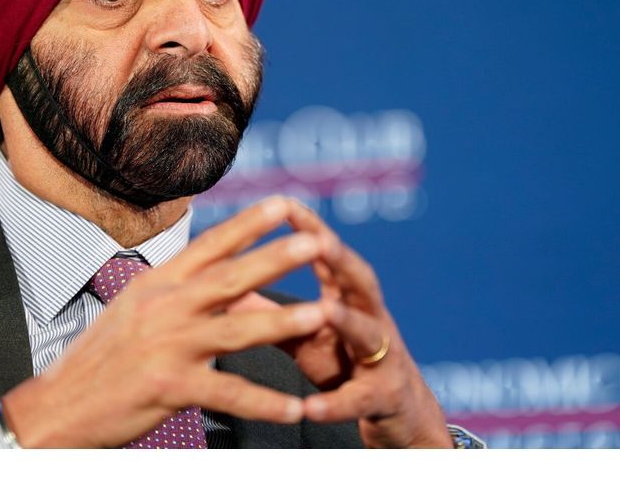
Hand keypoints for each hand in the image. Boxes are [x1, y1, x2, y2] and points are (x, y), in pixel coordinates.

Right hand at [1, 196, 330, 447]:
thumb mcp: (139, 310)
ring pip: (234, 331)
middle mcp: (165, 308)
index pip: (209, 245)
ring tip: (320, 314)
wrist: (59, 404)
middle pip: (229, 277)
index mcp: (158, 284)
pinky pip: (225, 394)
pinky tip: (293, 408)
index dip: (248, 224)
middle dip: (275, 257)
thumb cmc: (103, 356)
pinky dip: (262, 403)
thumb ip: (184, 293)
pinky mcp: (168, 388)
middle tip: (315, 240)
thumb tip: (228, 279)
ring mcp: (167, 347)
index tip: (283, 204)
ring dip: (281, 321)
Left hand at [255, 201, 452, 447]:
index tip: (287, 203)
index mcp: (349, 299)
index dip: (312, 229)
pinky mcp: (383, 398)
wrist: (397, 415)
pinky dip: (336, 403)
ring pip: (368, 334)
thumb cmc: (343, 362)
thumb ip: (268, 312)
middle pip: (362, 282)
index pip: (331, 256)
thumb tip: (221, 288)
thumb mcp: (304, 335)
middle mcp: (372, 319)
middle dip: (343, 260)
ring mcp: (383, 358)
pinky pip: (359, 400)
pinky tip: (310, 409)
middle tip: (321, 241)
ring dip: (348, 321)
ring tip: (325, 311)